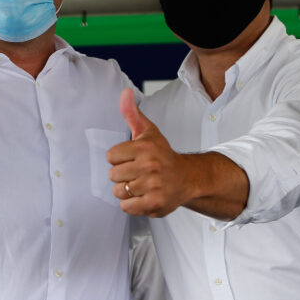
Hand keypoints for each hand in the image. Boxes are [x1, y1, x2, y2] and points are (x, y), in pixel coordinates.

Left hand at [107, 88, 193, 216]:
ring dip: (126, 191)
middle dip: (122, 176)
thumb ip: (132, 113)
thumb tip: (124, 92)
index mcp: (145, 148)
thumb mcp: (148, 132)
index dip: (119, 159)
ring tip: (141, 185)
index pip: (110, 157)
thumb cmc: (163, 155)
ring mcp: (153, 186)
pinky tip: (144, 196)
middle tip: (138, 173)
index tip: (133, 159)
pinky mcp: (155, 204)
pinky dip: (132, 204)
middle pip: (112, 175)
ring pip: (118, 192)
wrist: (189, 178)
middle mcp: (150, 166)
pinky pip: (126, 207)